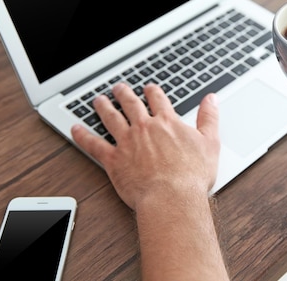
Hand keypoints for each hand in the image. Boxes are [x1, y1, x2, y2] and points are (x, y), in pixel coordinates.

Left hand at [71, 83, 219, 209]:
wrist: (172, 198)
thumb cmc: (192, 175)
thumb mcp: (210, 142)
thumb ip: (209, 117)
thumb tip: (211, 99)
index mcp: (167, 122)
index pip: (157, 99)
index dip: (152, 91)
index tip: (149, 88)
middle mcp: (144, 127)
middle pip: (131, 104)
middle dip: (124, 93)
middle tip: (118, 88)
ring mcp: (126, 142)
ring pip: (110, 118)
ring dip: (103, 107)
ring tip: (98, 100)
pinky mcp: (113, 160)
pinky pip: (93, 144)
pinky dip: (82, 135)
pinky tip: (75, 128)